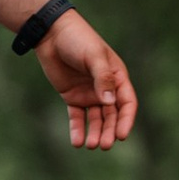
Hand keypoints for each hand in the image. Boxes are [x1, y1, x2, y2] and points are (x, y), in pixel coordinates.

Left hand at [37, 11, 137, 150]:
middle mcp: (106, 88)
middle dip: (110, 131)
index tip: (121, 135)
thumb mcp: (94, 56)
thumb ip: (102, 78)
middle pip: (112, 115)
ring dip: (95, 132)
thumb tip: (110, 102)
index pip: (127, 103)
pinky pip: (77, 117)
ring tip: (91, 145)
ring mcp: (89, 94)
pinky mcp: (72, 97)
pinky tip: (77, 142)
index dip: (126, 120)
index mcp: (117, 77)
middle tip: (105, 145)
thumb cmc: (78, 40)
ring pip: (96, 119)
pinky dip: (78, 129)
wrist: (52, 34)